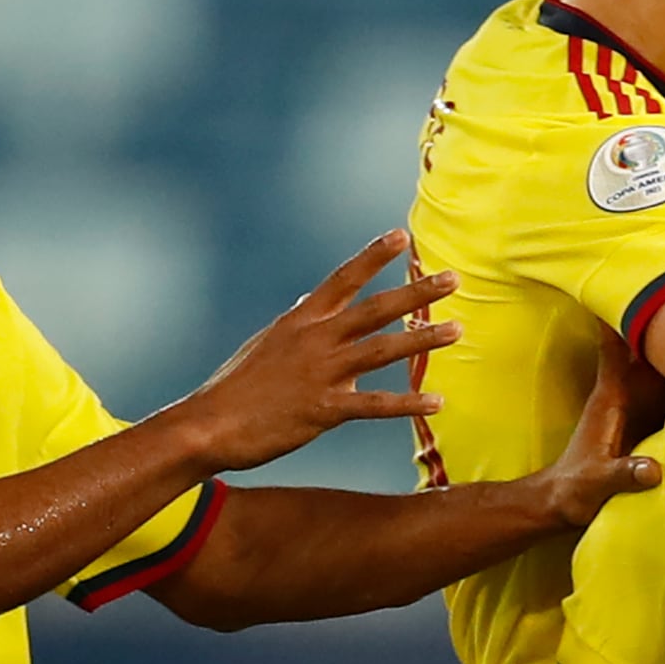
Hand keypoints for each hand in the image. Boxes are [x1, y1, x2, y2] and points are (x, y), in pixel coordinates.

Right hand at [171, 230, 460, 472]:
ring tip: (457, 331)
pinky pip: (375, 405)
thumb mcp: (266, 343)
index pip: (343, 279)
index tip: (402, 236)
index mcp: (301, 321)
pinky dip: (408, 404)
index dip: (373, 256)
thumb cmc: (236, 387)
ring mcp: (320, 373)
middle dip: (416, 292)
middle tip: (452, 278)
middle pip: (374, 308)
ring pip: (382, 350)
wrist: (206, 427)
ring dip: (422, 339)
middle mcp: (314, 340)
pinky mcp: (323, 410)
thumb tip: (311, 300)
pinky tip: (437, 402)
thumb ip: (297, 322)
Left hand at [523, 330, 664, 528]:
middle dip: (663, 315)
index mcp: (612, 398)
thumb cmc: (575, 489)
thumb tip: (654, 469)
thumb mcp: (597, 484)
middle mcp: (627, 392)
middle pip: (647, 344)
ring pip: (663, 361)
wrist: (564, 500)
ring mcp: (639, 403)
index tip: (632, 277)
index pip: (615, 346)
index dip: (620, 313)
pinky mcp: (650, 417)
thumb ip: (624, 475)